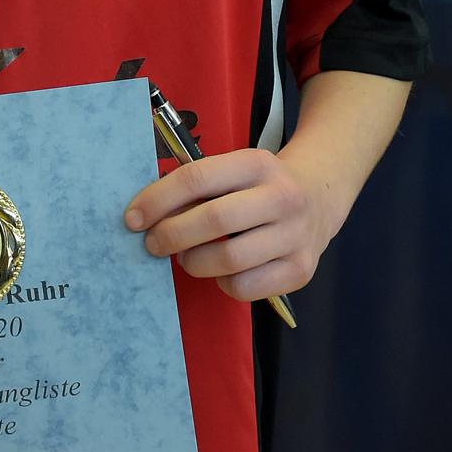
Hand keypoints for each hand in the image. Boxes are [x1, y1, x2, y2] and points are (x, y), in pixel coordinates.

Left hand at [124, 147, 334, 303]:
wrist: (319, 197)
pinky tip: (220, 270)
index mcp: (257, 164)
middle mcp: (282, 197)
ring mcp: (296, 236)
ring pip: (229, 259)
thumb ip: (196, 186)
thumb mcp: (234, 169)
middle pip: (213, 221)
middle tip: (152, 243)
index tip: (132, 217)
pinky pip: (245, 287)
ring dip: (194, 262)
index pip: (196, 178)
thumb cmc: (258, 186)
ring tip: (186, 257)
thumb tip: (144, 213)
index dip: (157, 200)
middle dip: (171, 235)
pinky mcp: (301, 270)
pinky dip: (222, 282)